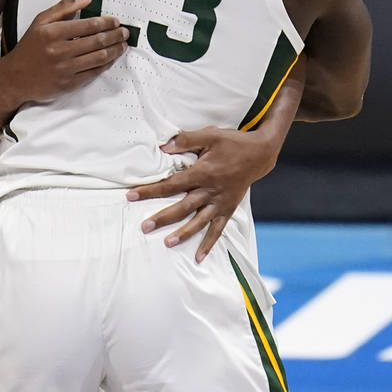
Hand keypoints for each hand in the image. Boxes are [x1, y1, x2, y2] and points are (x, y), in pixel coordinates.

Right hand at [0, 0, 129, 108]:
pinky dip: (106, 64)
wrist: (15, 78)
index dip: (106, 23)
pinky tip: (111, 58)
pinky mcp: (69, 84)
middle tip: (124, 32)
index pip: (88, 25)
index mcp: (53, 32)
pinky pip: (94, 73)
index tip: (115, 21)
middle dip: (115, 35)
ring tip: (123, 44)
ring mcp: (65, 69)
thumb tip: (87, 0)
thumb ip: (63, 8)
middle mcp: (60, 51)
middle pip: (97, 41)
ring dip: (115, 50)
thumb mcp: (40, 22)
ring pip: (99, 58)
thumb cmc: (29, 48)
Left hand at [124, 56, 305, 262]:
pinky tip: (198, 256)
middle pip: (182, 206)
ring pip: (199, 221)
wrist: (260, 154)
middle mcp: (210, 190)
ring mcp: (220, 202)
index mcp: (203, 172)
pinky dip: (208, 243)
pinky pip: (218, 229)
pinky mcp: (228, 208)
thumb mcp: (210, 135)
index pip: (171, 184)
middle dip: (162, 217)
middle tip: (144, 227)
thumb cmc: (233, 142)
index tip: (132, 196)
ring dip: (183, 233)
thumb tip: (163, 147)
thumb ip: (186, 140)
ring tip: (168, 243)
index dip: (151, 190)